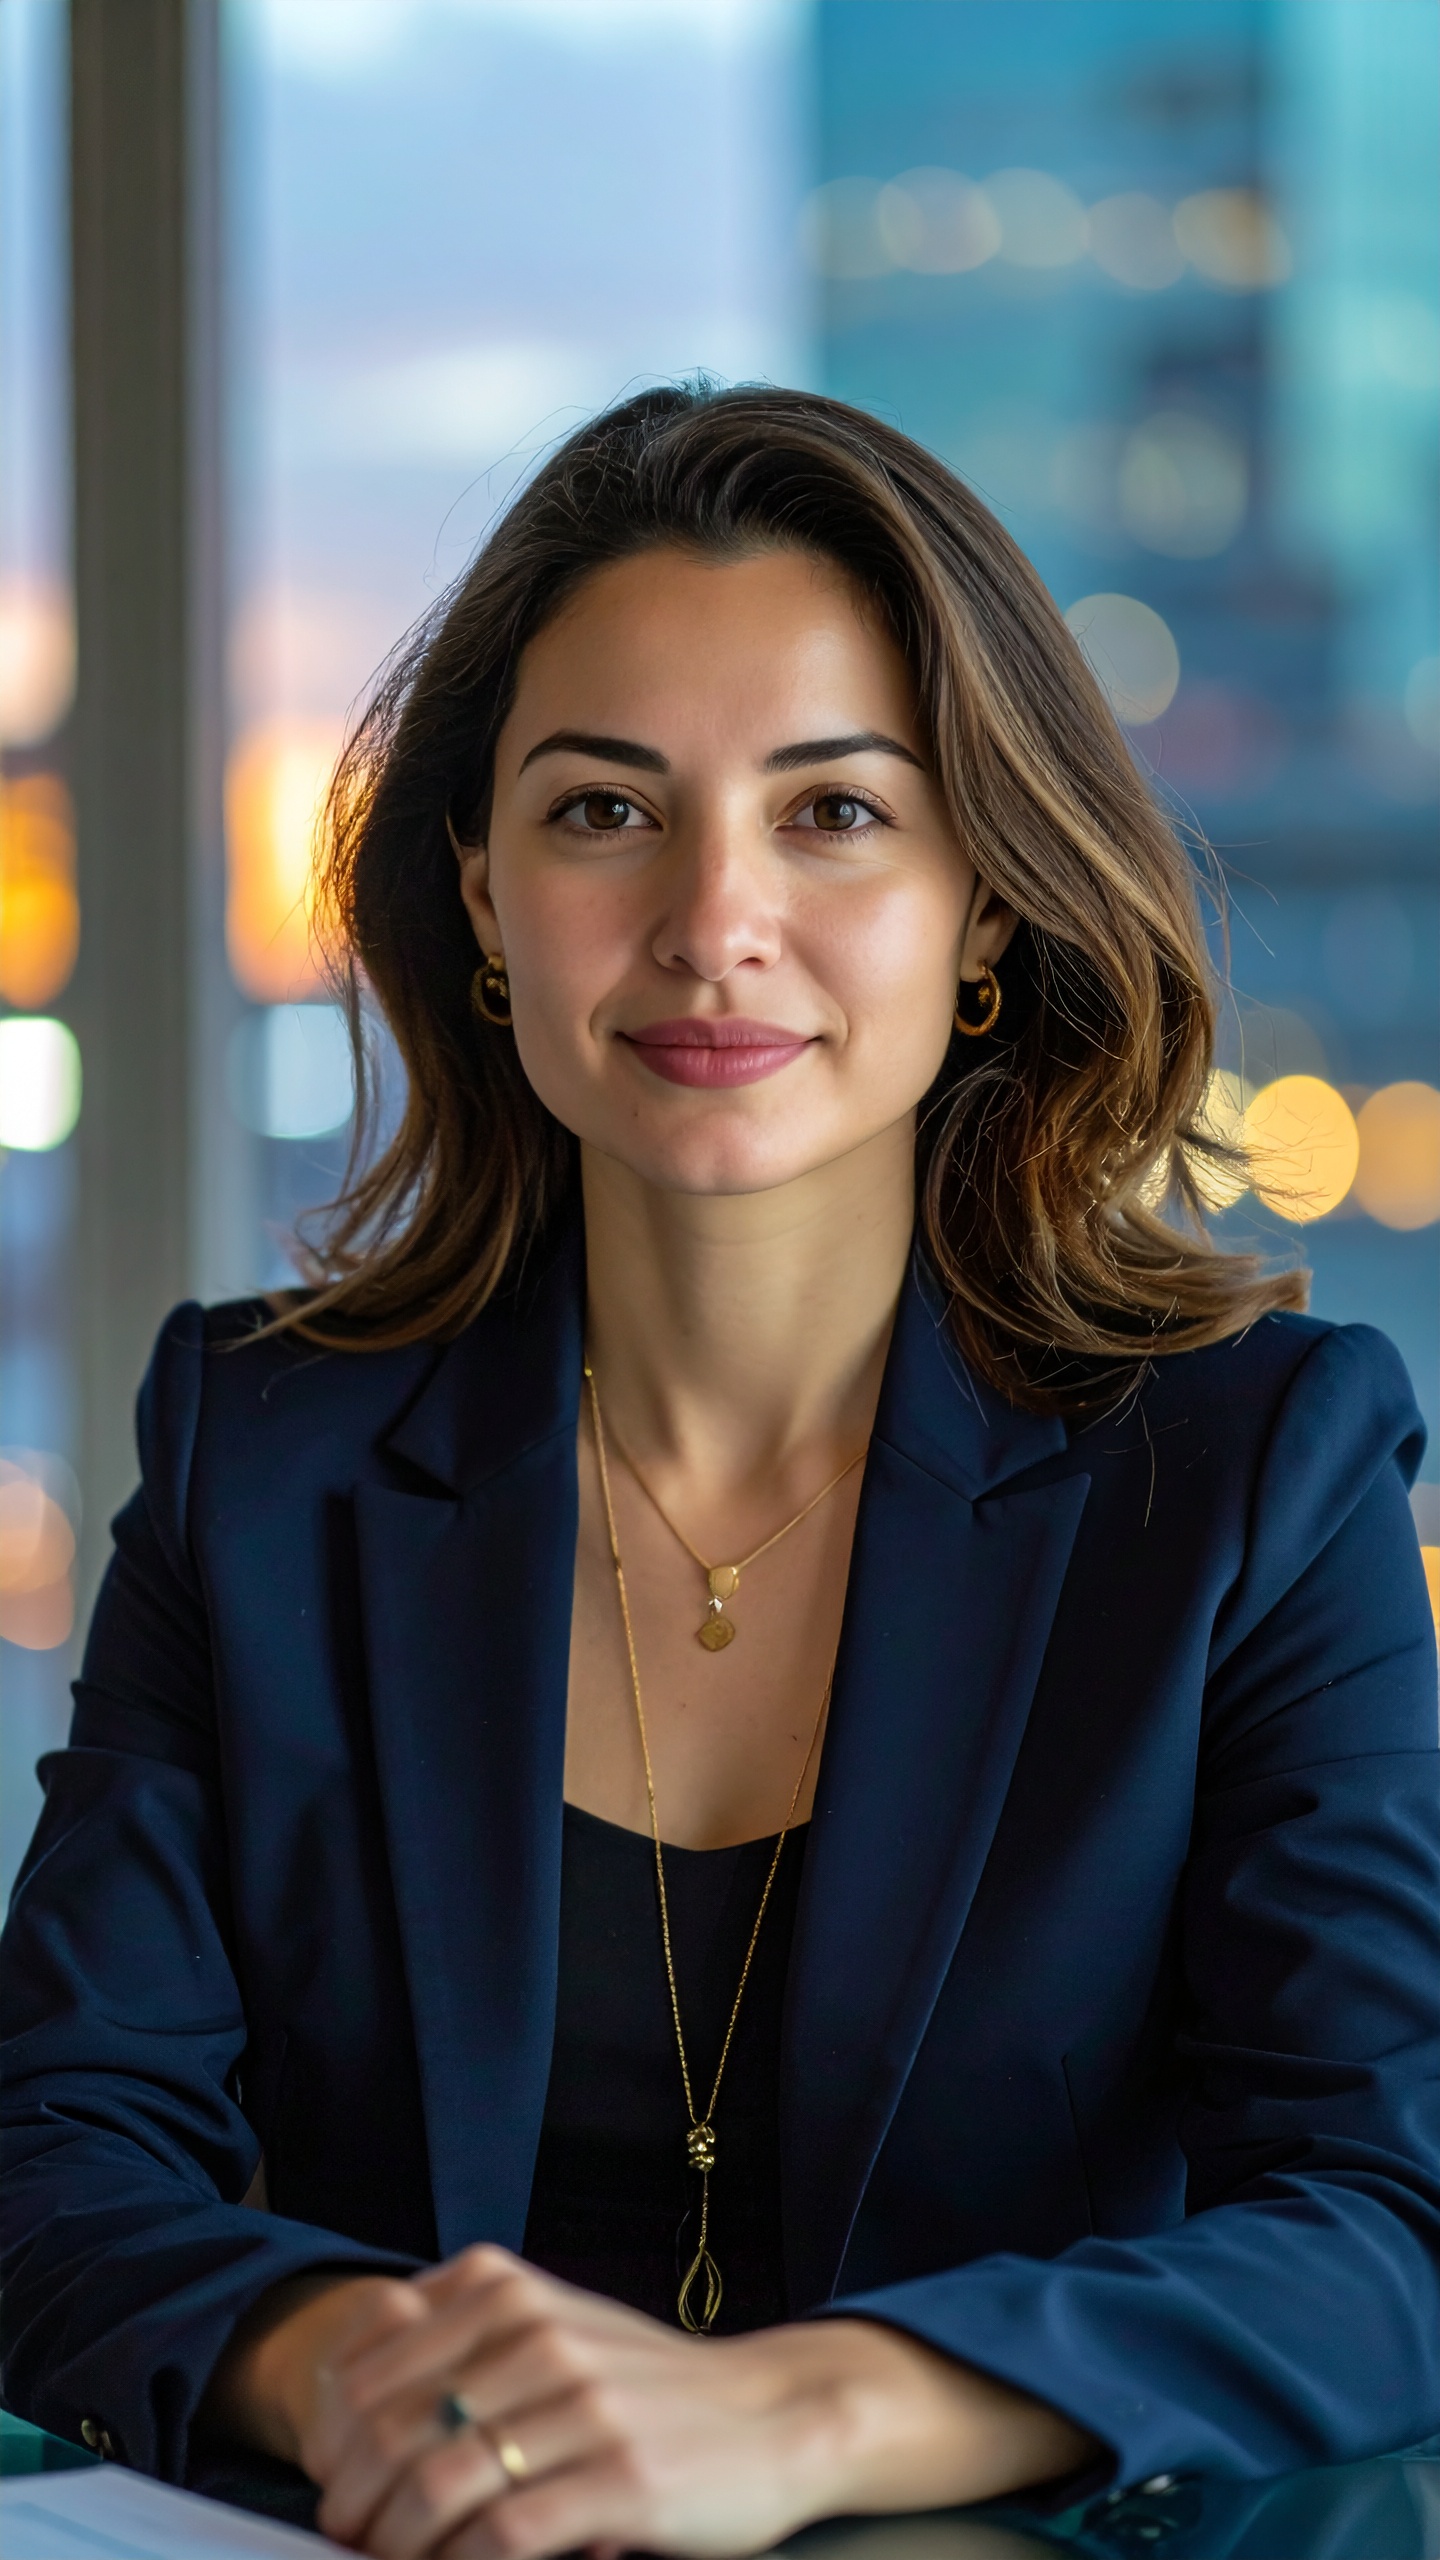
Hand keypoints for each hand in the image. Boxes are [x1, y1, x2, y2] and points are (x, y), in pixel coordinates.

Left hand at [215, 2245, 1094, 2558]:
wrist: (770, 2417)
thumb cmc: (643, 2387)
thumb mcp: (550, 2326)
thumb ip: (460, 2340)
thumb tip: (344, 2403)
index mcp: (506, 2288)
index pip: (373, 2366)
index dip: (332, 2438)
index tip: (329, 2481)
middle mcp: (538, 2333)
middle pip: (393, 2430)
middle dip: (353, 2500)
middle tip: (347, 2538)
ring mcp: (580, 2405)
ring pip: (438, 2486)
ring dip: (395, 2544)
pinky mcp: (619, 2478)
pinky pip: (504, 2535)